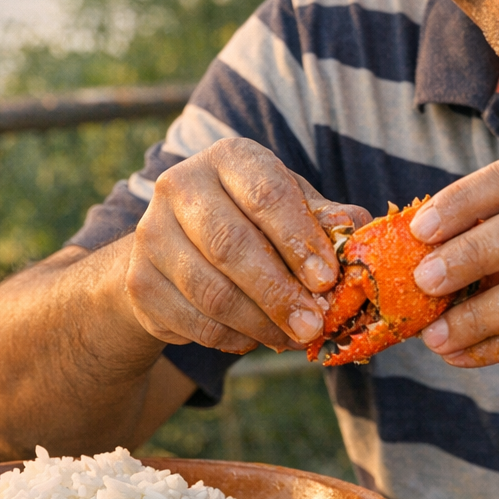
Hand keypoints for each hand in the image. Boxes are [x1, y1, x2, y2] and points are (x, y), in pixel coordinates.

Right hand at [124, 139, 368, 353]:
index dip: (299, 240)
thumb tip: (359, 230)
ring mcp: (152, 233)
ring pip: (211, 290)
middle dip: (279, 292)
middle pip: (232, 245)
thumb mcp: (291, 207)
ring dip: (259, 323)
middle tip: (313, 325)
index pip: (266, 195)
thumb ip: (324, 219)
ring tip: (293, 338)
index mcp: (229, 158)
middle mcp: (180, 185)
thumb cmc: (251, 219)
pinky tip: (256, 340)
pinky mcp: (139, 281)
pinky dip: (231, 338)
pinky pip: (192, 320)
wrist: (176, 246)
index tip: (327, 280)